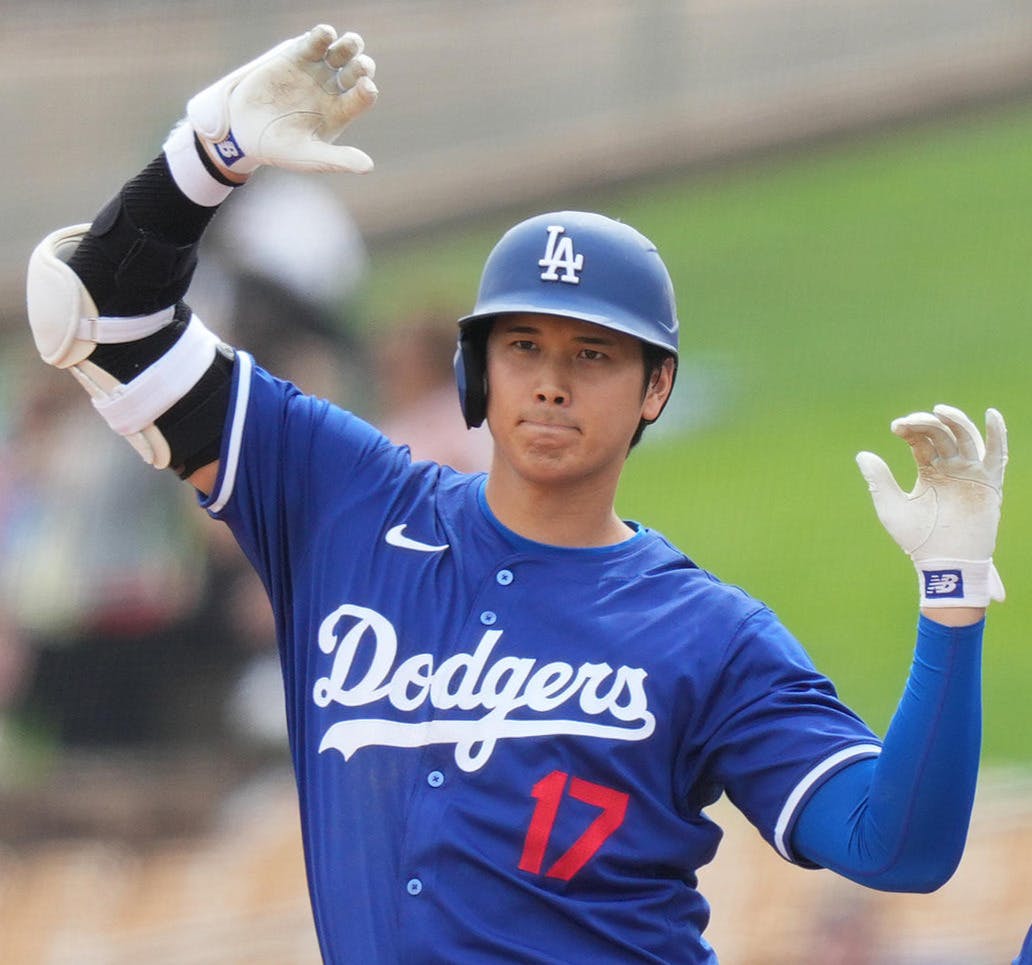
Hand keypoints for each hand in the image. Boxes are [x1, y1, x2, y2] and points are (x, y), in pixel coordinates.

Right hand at [186, 24, 377, 176]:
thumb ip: (337, 160)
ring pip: (340, 52)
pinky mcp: (296, 56)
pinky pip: (315, 42)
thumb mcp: (309, 157)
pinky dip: (322, 36)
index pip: (362, 98)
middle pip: (356, 72)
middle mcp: (332, 89)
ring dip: (349, 46)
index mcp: (340, 112)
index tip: (367, 86)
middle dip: (362, 66)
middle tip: (362, 65)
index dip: (367, 91)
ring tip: (351, 44)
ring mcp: (315, 71)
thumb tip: (368, 167)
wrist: (244, 131)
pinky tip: (325, 34)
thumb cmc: (280, 150)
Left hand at [856, 404, 1006, 607]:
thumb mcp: (892, 507)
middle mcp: (952, 468)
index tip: (895, 427)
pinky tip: (991, 415)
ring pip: (965, 437)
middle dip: (926, 424)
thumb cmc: (917, 539)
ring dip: (954, 420)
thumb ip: (879, 481)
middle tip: (909, 422)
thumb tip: (862, 455)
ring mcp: (971, 473)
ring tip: (938, 411)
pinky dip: (997, 433)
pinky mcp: (989, 483)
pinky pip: (998, 454)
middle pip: (942, 434)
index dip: (910, 429)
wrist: (944, 563)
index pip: (921, 440)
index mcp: (929, 470)